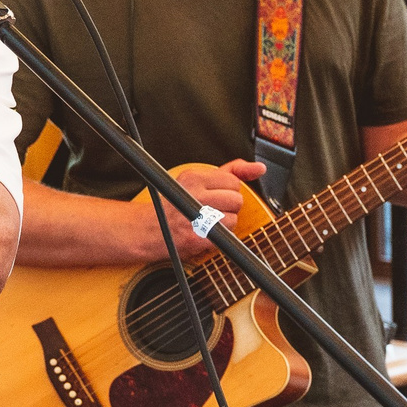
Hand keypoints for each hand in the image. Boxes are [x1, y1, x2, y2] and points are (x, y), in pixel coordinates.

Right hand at [143, 158, 263, 260]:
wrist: (146, 230)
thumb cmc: (174, 205)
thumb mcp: (197, 180)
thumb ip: (231, 171)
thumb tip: (260, 168)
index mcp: (194, 177)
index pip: (233, 182)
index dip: (227, 192)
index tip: (213, 197)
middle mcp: (194, 193)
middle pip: (236, 199)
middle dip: (228, 208)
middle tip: (211, 211)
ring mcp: (195, 216)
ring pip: (234, 218)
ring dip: (225, 225)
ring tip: (208, 223)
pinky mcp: (196, 236)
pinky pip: (225, 236)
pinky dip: (218, 238)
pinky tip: (204, 234)